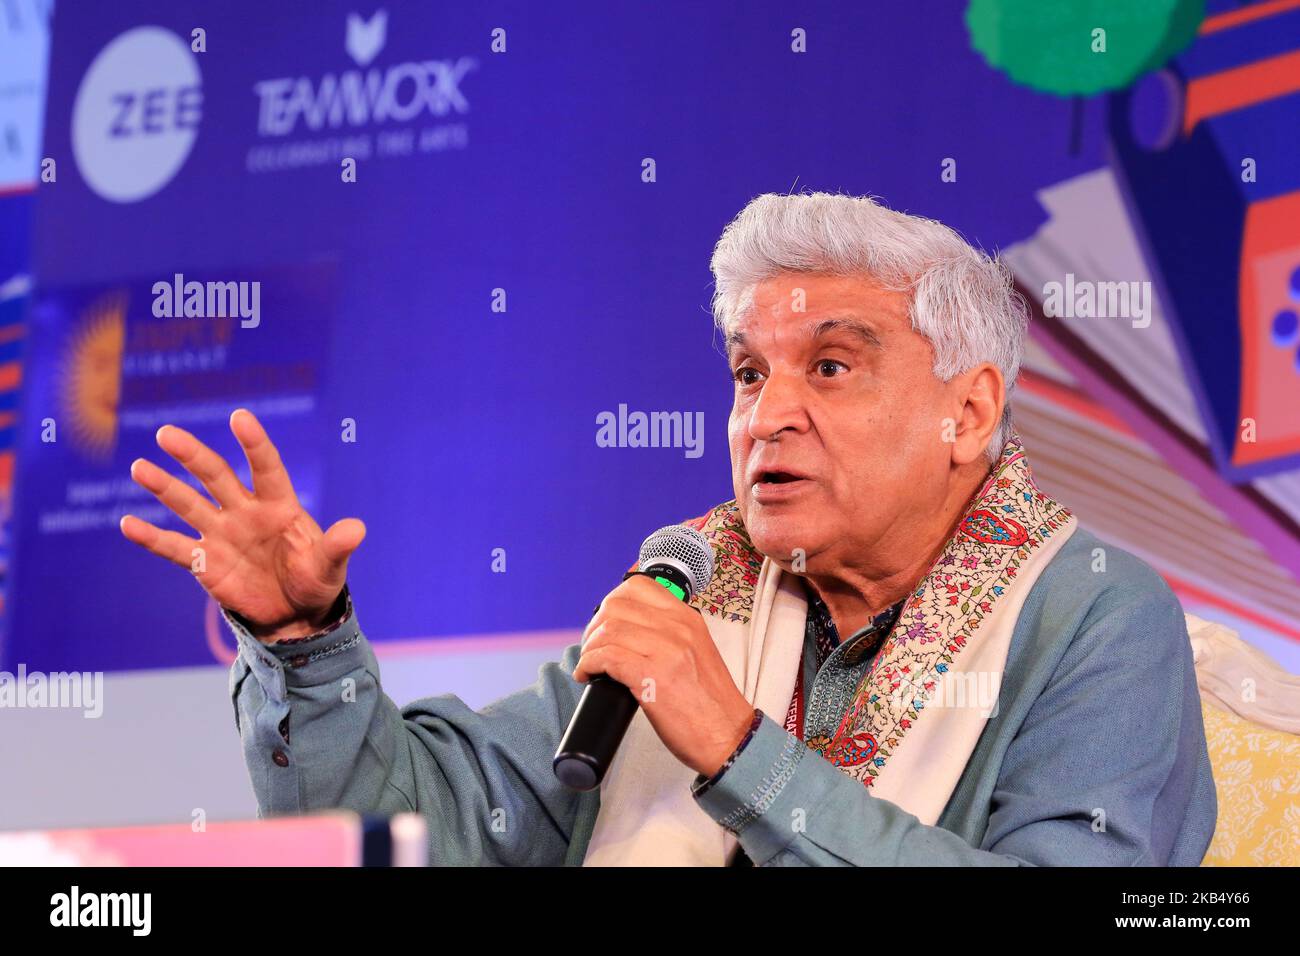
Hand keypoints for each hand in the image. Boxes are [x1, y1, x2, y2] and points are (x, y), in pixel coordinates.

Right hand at [120, 408, 365, 642]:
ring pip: (188, 504)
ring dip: (164, 487)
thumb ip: (338, 546)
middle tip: (167, 433)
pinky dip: (151, 537)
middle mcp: (245, 512)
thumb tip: (357, 529)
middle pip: (216, 477)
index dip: (254, 443)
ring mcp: (222, 534)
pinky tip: (127, 524)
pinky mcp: (205, 562)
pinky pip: (174, 547)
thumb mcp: (329, 566)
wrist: (295, 614)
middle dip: (193, 455)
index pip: (266, 467)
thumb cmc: (316, 580)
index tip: (239, 416)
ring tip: (139, 466)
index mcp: (279, 506)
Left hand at [573, 574, 755, 776]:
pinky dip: (589, 664)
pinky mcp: (651, 677)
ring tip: (589, 665)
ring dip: (589, 648)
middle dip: (595, 626)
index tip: (604, 622)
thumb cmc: (710, 703)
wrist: (729, 736)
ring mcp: (665, 651)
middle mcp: (677, 628)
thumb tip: (629, 631)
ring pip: (608, 630)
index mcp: (687, 618)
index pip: (638, 586)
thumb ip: (670, 634)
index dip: (612, 602)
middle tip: (592, 647)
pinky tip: (587, 676)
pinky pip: (606, 657)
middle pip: (616, 606)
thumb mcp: (696, 651)